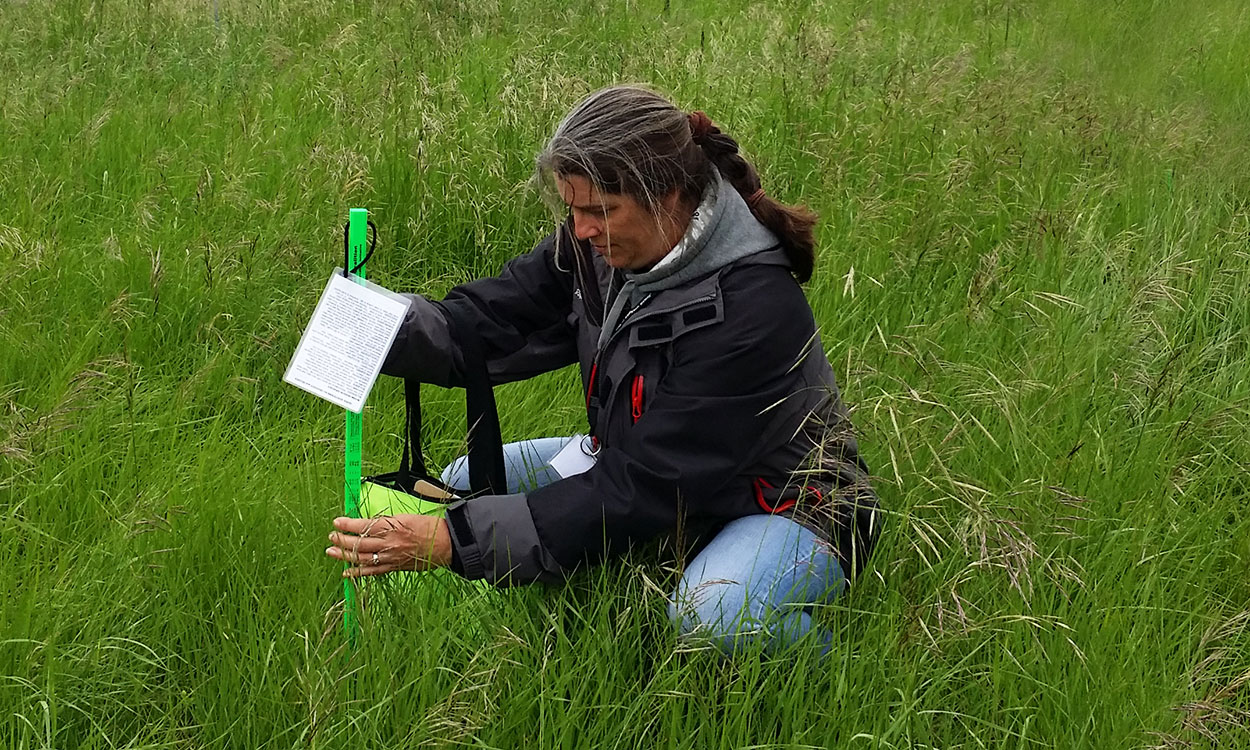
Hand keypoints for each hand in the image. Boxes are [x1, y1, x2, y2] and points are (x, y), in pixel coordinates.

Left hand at [325, 514, 451, 577]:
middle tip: (331, 536)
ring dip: (344, 555)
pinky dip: (358, 573)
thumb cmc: (428, 527)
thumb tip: (369, 524)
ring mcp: (390, 557)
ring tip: (331, 552)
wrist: (445, 543)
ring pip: (361, 558)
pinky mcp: (394, 567)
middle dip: (342, 540)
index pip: (363, 526)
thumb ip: (386, 522)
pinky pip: (372, 572)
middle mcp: (388, 543)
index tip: (337, 522)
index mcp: (392, 527)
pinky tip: (346, 573)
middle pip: (359, 543)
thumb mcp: (405, 517)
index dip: (348, 524)